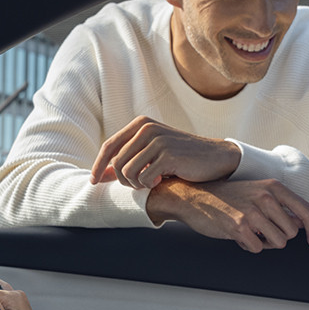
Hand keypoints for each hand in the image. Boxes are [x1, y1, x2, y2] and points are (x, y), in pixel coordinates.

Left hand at [92, 117, 241, 187]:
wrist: (214, 157)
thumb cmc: (180, 158)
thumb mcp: (150, 155)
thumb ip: (126, 162)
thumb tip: (99, 176)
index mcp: (140, 124)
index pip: (109, 146)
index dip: (98, 166)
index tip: (94, 182)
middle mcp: (147, 128)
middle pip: (116, 162)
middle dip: (123, 180)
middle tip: (139, 184)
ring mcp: (158, 140)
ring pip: (127, 171)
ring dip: (136, 184)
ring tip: (151, 182)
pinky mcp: (168, 154)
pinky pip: (144, 178)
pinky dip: (149, 185)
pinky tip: (161, 181)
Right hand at [146, 176, 308, 250]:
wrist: (194, 197)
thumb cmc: (228, 197)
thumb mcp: (257, 193)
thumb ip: (280, 205)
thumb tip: (301, 223)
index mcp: (273, 187)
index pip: (306, 210)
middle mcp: (266, 197)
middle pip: (292, 232)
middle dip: (280, 237)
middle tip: (263, 232)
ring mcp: (252, 212)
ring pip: (278, 242)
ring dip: (265, 243)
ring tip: (250, 233)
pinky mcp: (239, 227)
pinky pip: (258, 248)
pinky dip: (250, 246)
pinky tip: (238, 235)